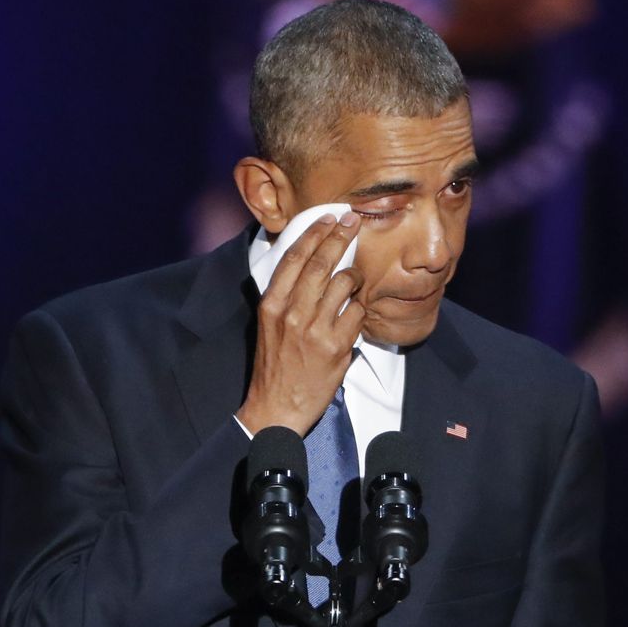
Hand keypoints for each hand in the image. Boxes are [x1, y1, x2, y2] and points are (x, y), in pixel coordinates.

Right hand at [237, 211, 364, 435]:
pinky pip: (357, 312)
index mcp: (271, 305)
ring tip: (355, 278)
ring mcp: (315, 329)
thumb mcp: (268, 326)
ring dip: (355, 276)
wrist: (275, 408)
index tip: (327, 218)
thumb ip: (284, 297)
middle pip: (321, 263)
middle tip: (352, 222)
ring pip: (344, 283)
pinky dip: (359, 308)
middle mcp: (292, 313)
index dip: (313, 233)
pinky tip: (355, 311)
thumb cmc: (274, 367)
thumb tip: (308, 267)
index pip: (293, 257)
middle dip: (339, 237)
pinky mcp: (336, 346)